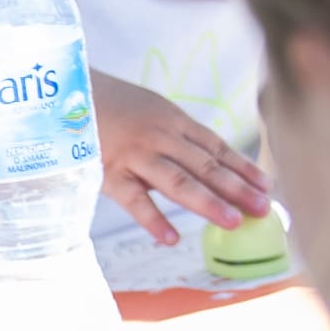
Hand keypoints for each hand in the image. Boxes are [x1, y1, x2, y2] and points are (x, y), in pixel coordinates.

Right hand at [90, 73, 269, 243]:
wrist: (62, 92)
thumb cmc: (108, 106)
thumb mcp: (148, 112)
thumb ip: (173, 138)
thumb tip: (205, 168)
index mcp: (173, 120)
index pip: (216, 147)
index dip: (243, 167)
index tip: (267, 186)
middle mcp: (160, 136)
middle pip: (204, 165)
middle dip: (236, 188)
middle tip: (262, 208)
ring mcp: (134, 155)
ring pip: (177, 181)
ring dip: (207, 202)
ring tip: (232, 221)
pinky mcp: (108, 172)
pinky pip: (134, 200)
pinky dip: (153, 219)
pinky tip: (172, 238)